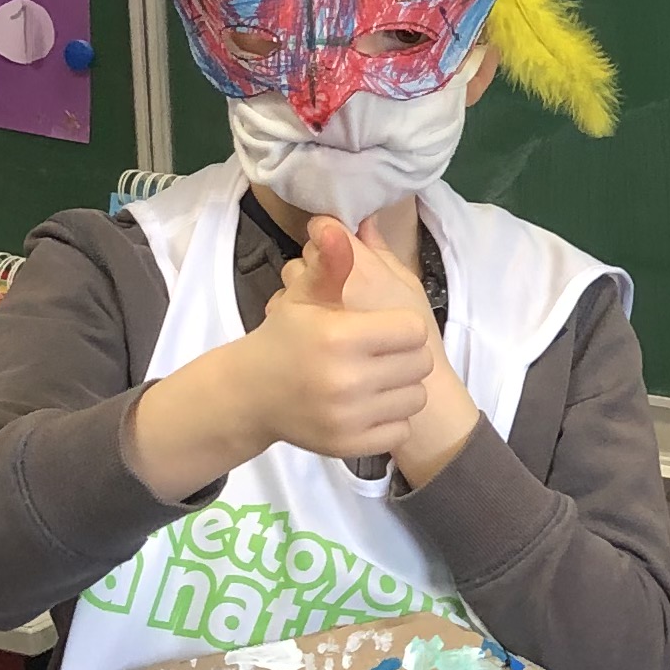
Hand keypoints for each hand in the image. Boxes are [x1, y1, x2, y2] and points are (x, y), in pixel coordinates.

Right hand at [127, 215, 443, 492]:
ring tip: (377, 378)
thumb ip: (329, 262)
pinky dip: (391, 418)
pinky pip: (400, 429)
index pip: (411, 331)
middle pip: (418, 364)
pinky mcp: (350, 445)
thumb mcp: (303, 296)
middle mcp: (345, 380)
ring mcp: (348, 417)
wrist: (251, 395)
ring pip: (414, 397)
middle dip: (404, 355)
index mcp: (339, 337)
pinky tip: (370, 404)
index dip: (400, 327)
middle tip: (382, 353)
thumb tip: (334, 223)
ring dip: (402, 387)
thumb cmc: (286, 338)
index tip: (383, 328)